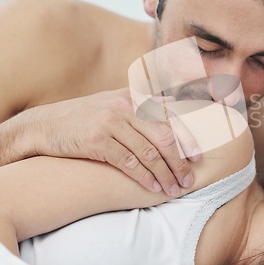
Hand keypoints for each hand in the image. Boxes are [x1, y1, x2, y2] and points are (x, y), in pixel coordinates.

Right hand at [22, 88, 199, 195]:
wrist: (44, 125)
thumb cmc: (84, 116)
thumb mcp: (113, 100)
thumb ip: (142, 101)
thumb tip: (173, 101)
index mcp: (132, 96)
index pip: (169, 116)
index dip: (186, 137)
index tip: (197, 156)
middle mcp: (125, 106)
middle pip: (163, 135)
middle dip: (179, 160)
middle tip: (188, 179)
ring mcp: (111, 122)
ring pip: (148, 152)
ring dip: (164, 174)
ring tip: (174, 189)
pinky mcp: (97, 140)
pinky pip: (128, 162)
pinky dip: (144, 177)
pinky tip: (153, 187)